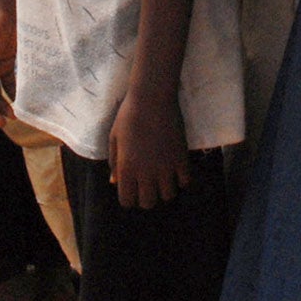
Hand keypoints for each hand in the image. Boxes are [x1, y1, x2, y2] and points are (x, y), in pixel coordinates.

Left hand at [108, 86, 187, 207]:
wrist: (152, 97)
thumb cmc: (128, 115)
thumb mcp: (114, 139)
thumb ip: (114, 162)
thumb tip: (114, 181)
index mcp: (127, 168)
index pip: (127, 201)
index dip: (129, 197)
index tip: (132, 188)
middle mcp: (146, 173)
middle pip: (148, 203)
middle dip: (147, 196)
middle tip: (148, 184)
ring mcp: (166, 167)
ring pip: (168, 196)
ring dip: (165, 189)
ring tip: (164, 177)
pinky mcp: (182, 158)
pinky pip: (185, 182)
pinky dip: (181, 179)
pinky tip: (177, 169)